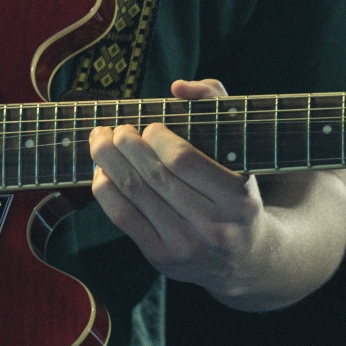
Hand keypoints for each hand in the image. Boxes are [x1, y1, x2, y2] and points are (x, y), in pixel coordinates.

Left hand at [88, 78, 274, 299]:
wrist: (245, 258)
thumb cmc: (237, 193)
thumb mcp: (239, 149)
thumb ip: (217, 104)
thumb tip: (178, 86)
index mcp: (238, 196)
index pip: (182, 159)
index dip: (157, 137)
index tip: (150, 126)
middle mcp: (214, 226)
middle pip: (154, 176)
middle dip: (125, 145)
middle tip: (114, 128)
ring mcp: (187, 246)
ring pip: (135, 194)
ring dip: (108, 162)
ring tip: (99, 142)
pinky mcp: (163, 259)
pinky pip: (124, 218)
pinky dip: (105, 191)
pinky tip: (102, 173)